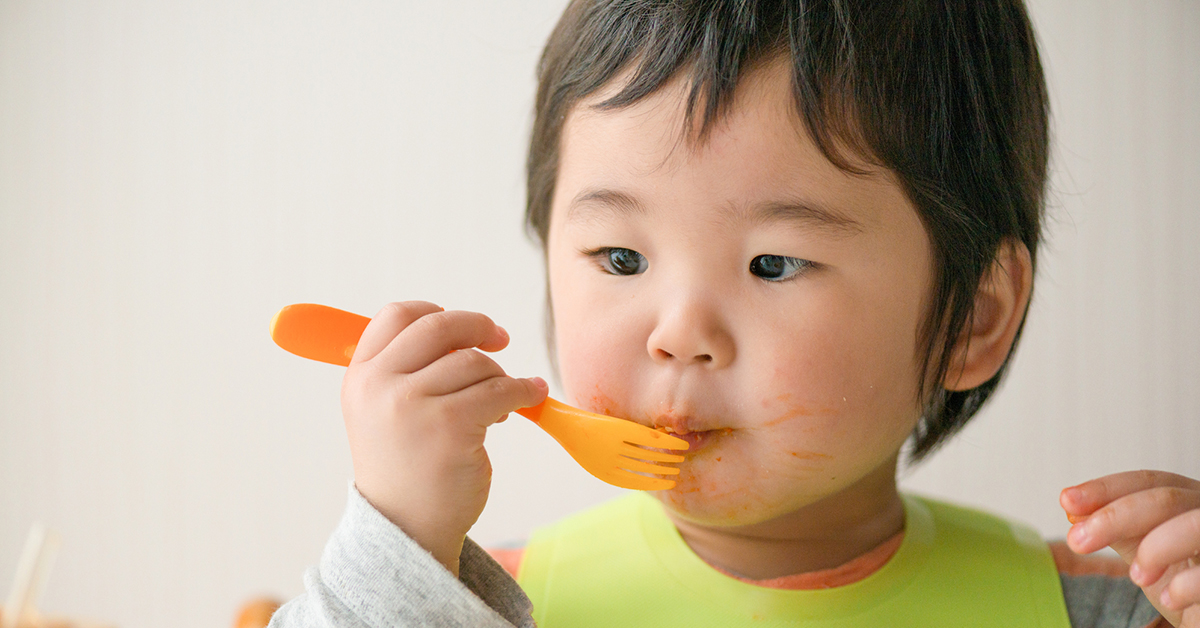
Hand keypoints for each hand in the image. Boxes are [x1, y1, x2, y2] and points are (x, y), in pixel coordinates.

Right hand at [341, 301, 547, 575]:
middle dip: (477, 326)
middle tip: (500, 338)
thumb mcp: (383, 412)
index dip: (435, 311)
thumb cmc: (405, 468)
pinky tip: (530, 397)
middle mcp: (380, 386)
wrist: (407, 529)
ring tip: (500, 401)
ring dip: (499, 375)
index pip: (396, 315)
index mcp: (360, 377)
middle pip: (439, 326)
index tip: (462, 326)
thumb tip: (462, 331)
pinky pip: (501, 389)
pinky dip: (524, 390)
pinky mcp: (450, 426)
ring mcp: (412, 405)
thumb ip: (407, 369)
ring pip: (474, 362)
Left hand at [1061, 470, 1199, 626]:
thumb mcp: (1143, 547)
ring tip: (1135, 576)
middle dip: (1114, 517)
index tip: (1067, 501)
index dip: (1106, 488)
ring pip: (1194, 524)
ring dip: (1155, 548)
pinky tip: (1169, 598)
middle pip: (1165, 498)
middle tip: (1077, 541)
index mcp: (1188, 498)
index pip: (1149, 481)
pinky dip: (1186, 585)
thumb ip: (1114, 528)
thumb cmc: (1180, 576)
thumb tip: (1073, 511)